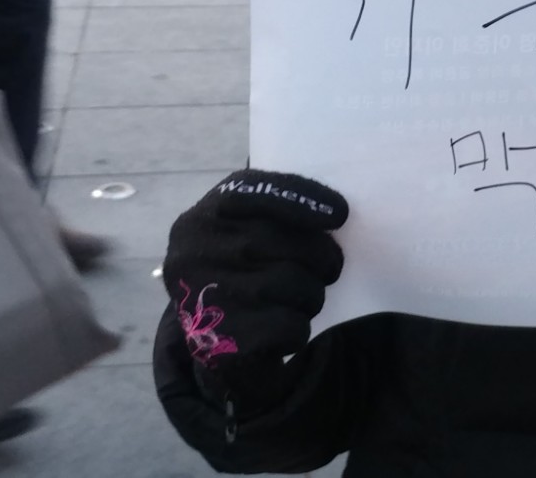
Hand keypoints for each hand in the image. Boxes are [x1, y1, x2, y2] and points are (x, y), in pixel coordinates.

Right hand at [162, 169, 347, 406]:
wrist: (209, 343)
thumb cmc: (241, 272)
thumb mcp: (243, 231)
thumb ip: (274, 213)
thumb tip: (335, 214)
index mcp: (203, 218)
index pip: (254, 192)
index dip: (302, 198)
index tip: (340, 214)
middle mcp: (195, 253)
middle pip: (284, 241)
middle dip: (321, 255)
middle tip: (330, 267)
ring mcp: (204, 298)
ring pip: (292, 284)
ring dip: (312, 293)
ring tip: (304, 296)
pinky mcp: (221, 343)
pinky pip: (289, 326)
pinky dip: (299, 327)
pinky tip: (287, 327)